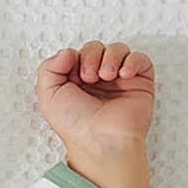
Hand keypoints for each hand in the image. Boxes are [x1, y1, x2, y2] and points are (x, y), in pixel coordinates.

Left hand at [37, 40, 155, 153]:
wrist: (101, 140)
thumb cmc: (77, 126)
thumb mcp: (48, 97)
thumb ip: (48, 69)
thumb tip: (67, 52)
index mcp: (75, 83)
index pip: (77, 54)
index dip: (74, 58)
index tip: (73, 74)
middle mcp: (96, 81)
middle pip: (96, 48)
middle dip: (91, 56)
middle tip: (89, 77)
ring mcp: (118, 81)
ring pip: (118, 49)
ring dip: (111, 57)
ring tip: (106, 76)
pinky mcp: (138, 83)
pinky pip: (140, 59)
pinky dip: (132, 61)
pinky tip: (124, 74)